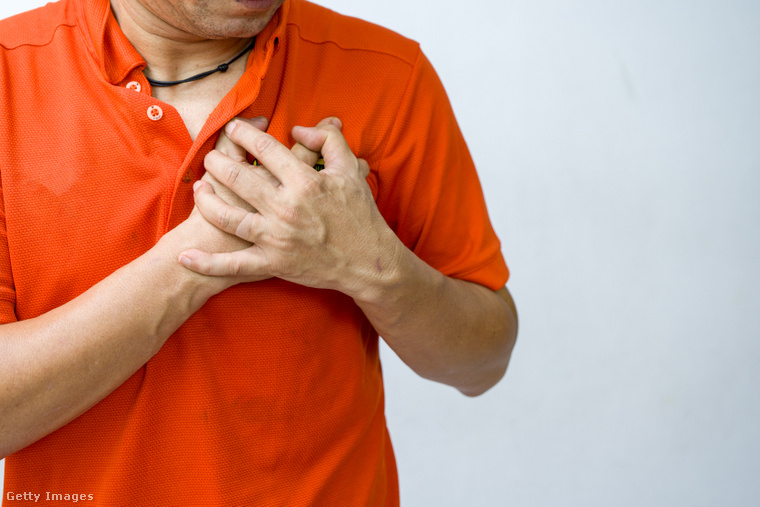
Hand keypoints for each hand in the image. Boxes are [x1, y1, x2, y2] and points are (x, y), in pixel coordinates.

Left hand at [178, 117, 400, 299]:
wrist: (368, 263)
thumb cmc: (360, 215)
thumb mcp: (351, 170)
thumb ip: (328, 141)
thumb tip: (299, 129)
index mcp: (305, 182)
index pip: (265, 149)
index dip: (244, 134)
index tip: (233, 128)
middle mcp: (286, 208)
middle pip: (238, 177)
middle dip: (217, 161)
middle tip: (210, 156)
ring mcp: (276, 238)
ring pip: (228, 216)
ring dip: (207, 199)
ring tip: (199, 186)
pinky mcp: (273, 263)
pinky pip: (234, 265)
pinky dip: (207, 264)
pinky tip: (185, 257)